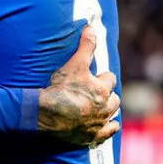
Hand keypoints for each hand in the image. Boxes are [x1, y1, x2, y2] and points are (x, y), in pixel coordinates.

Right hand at [37, 26, 120, 146]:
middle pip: (114, 99)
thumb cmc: (61, 88)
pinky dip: (109, 128)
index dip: (101, 77)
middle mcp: (105, 106)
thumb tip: (91, 27)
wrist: (48, 113)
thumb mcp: (74, 64)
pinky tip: (107, 126)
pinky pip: (108, 132)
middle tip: (96, 93)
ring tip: (100, 107)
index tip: (94, 77)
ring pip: (112, 115)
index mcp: (102, 89)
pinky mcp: (92, 136)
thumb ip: (85, 46)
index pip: (109, 79)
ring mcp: (99, 122)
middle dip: (108, 95)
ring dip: (109, 110)